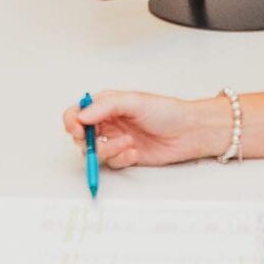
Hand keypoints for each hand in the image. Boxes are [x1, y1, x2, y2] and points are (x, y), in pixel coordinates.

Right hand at [62, 90, 232, 168]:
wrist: (189, 132)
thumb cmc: (166, 111)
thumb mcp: (134, 101)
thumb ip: (105, 107)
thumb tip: (82, 115)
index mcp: (107, 105)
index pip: (78, 112)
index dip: (73, 121)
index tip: (78, 129)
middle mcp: (109, 123)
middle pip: (82, 135)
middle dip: (87, 140)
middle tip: (95, 140)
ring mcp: (117, 140)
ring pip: (96, 151)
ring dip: (108, 149)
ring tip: (127, 143)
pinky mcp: (126, 156)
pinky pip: (112, 163)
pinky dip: (121, 158)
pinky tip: (135, 152)